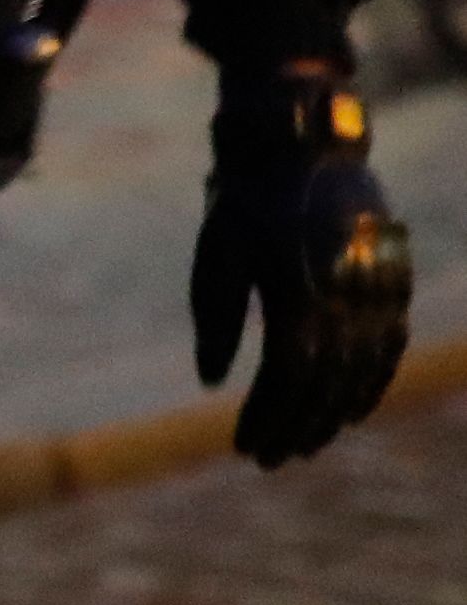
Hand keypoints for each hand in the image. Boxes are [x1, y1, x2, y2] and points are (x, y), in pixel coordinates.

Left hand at [195, 67, 411, 465]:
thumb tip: (212, 384)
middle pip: (326, 383)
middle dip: (298, 426)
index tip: (244, 446)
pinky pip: (390, 344)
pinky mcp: (393, 280)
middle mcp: (347, 296)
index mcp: (299, 292)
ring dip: (335, 413)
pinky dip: (373, 381)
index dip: (268, 417)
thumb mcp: (217, 256)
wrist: (303, 146)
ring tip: (307, 443)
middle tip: (272, 457)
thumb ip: (216, 321)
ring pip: (364, 370)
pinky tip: (352, 407)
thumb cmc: (246, 202)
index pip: (287, 378)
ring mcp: (378, 289)